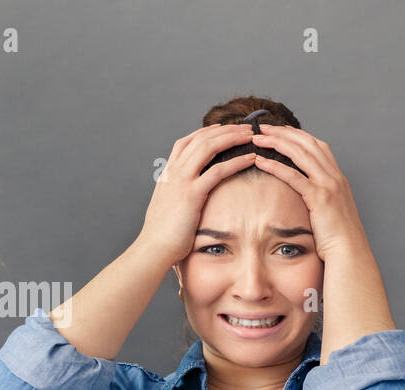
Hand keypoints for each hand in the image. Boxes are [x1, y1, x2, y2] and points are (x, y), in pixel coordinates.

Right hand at [137, 123, 259, 265]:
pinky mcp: (192, 194)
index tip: (222, 127)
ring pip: (209, 148)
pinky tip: (251, 159)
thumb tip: (187, 198)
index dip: (205, 132)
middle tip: (245, 127)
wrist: (153, 248)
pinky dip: (236, 162)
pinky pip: (218, 171)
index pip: (186, 142)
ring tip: (251, 135)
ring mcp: (181, 180)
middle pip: (200, 139)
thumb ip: (177, 197)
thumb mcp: (168, 208)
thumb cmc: (163, 235)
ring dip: (232, 138)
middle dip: (224, 129)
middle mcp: (173, 172)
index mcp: (168, 174)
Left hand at [247, 124, 369, 260]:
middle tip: (261, 126)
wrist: (350, 253)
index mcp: (338, 178)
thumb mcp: (331, 213)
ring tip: (256, 138)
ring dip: (276, 142)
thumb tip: (306, 197)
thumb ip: (321, 199)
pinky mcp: (320, 198)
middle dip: (283, 132)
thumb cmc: (338, 239)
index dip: (296, 134)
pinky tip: (259, 161)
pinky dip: (275, 165)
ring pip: (300, 153)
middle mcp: (335, 177)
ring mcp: (329, 185)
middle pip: (307, 143)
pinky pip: (293, 175)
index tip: (278, 129)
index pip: (317, 145)